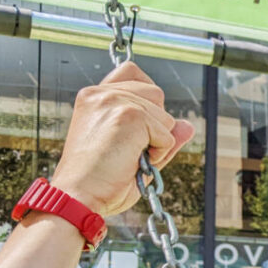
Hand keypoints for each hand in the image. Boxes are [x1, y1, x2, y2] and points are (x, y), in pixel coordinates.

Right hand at [51, 61, 194, 215]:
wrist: (80, 195)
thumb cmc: (100, 181)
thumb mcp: (134, 153)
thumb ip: (160, 135)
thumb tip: (187, 125)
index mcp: (95, 96)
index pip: (133, 72)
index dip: (147, 97)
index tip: (141, 124)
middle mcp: (102, 93)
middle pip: (156, 93)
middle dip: (156, 124)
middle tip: (130, 150)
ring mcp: (115, 101)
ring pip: (165, 116)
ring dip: (157, 142)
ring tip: (129, 158)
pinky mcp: (130, 116)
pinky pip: (167, 134)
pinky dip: (159, 153)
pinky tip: (134, 162)